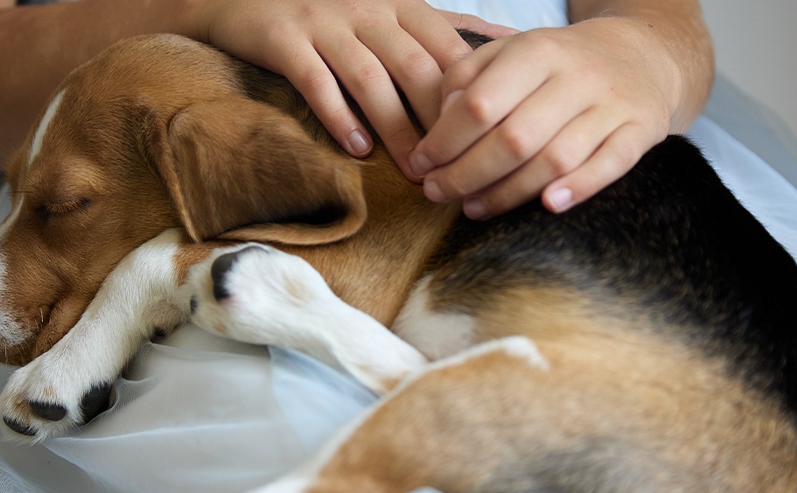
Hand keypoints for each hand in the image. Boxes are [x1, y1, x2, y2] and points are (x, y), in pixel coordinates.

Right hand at [195, 0, 513, 179]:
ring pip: (370, 80)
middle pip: (415, 69)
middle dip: (438, 123)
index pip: (447, 50)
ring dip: (396, 130)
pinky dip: (339, 117)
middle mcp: (367, 9)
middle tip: (455, 169)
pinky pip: (316, 81)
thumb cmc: (334, 11)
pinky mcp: (285, 39)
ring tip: (415, 171)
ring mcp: (324, 22)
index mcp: (401, 4)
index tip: (483, 142)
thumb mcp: (394, 10)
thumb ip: (445, 29)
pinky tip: (358, 150)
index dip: (468, 98)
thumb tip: (511, 39)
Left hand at [408, 18, 680, 218]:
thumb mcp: (513, 52)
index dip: (444, 141)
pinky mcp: (640, 131)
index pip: (480, 103)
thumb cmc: (561, 63)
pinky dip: (579, 188)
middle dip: (466, 174)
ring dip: (508, 192)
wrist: (642, 54)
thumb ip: (468, 76)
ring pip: (555, 158)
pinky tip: (547, 207)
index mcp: (537, 50)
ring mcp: (611, 105)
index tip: (421, 165)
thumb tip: (438, 118)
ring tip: (473, 209)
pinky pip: (610, 165)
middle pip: (513, 138)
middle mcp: (576, 76)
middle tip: (438, 194)